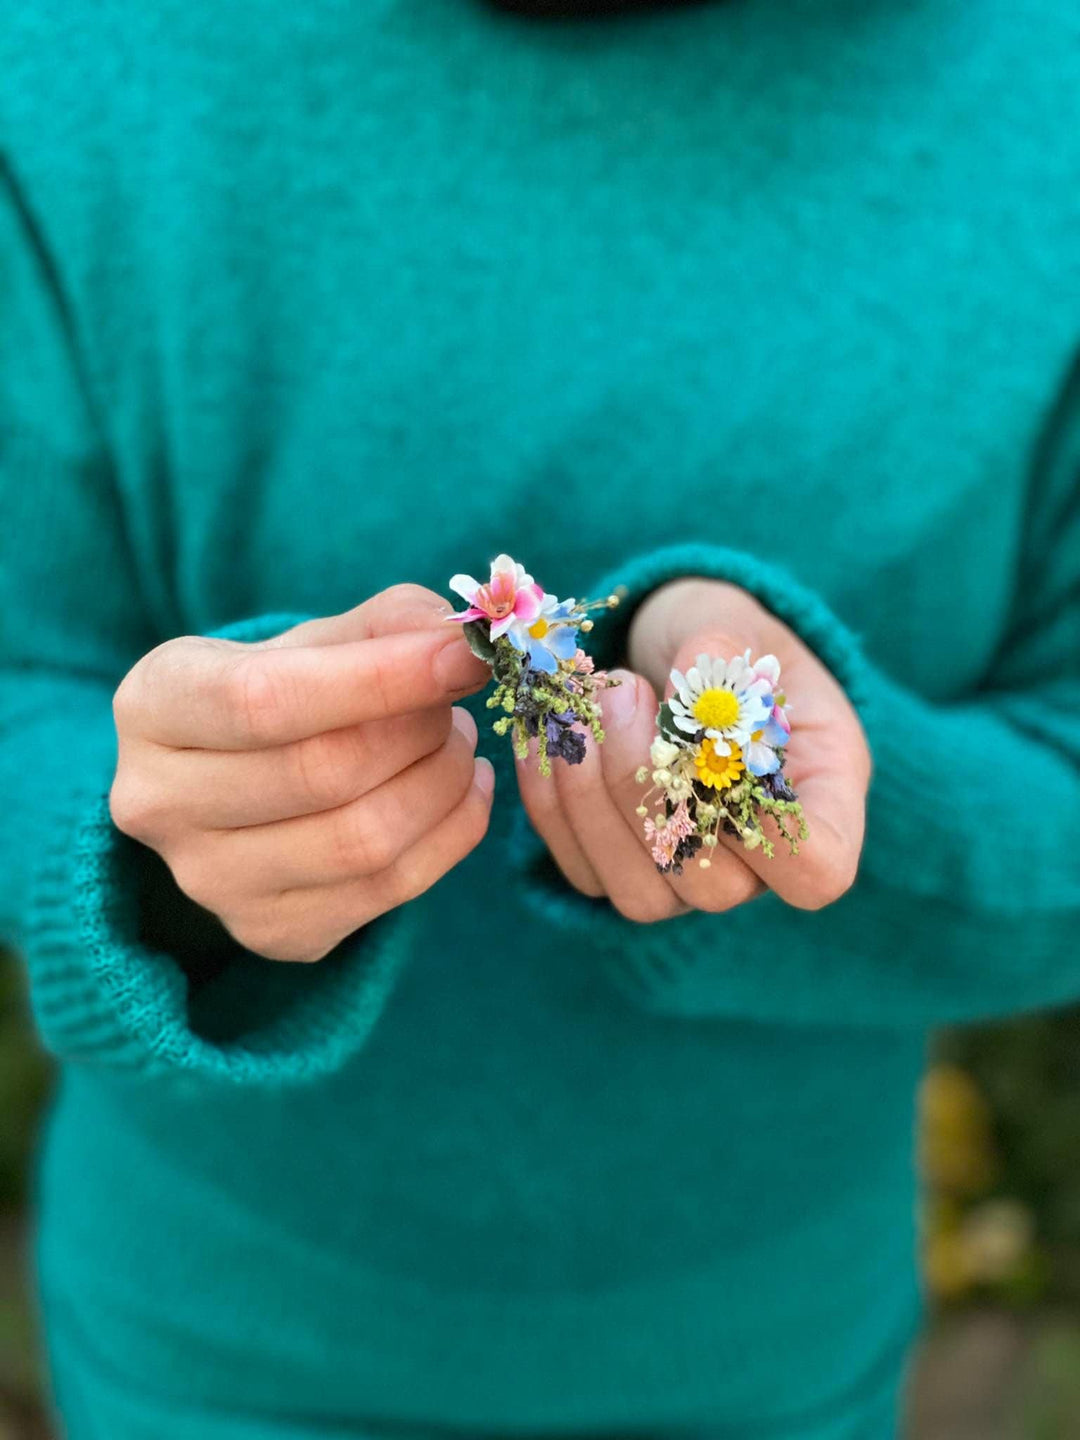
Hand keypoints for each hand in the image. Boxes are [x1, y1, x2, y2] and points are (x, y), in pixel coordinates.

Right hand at [109, 585, 493, 961]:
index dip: (379, 678)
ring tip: (456, 744)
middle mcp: (159, 803)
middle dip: (418, 730)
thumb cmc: (281, 693)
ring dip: (442, 782)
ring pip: (364, 841)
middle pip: (323, 773)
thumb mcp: (312, 641)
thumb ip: (385, 626)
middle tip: (454, 703)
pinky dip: (454, 833)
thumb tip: (457, 642)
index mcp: (153, 705)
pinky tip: (463, 790)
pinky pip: (392, 890)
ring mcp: (210, 882)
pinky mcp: (271, 932)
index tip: (461, 657)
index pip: (266, 699)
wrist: (241, 783)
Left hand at [516, 577, 870, 921]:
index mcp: (820, 798)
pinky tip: (545, 733)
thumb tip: (691, 694)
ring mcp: (688, 878)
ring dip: (592, 799)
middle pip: (714, 887)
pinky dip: (552, 800)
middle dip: (651, 790)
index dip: (770, 834)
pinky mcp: (619, 872)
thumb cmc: (721, 640)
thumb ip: (720, 656)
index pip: (817, 869)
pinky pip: (581, 867)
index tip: (717, 747)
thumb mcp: (733, 625)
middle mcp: (758, 860)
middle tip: (625, 694)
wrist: (669, 654)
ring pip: (640, 893)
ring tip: (586, 706)